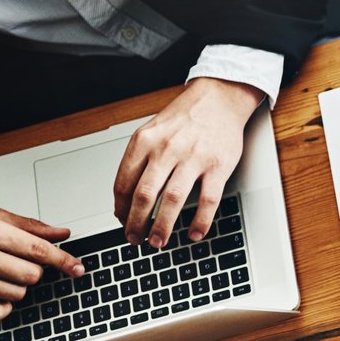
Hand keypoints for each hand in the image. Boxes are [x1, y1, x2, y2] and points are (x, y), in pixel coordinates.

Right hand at [0, 195, 82, 320]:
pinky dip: (3, 305)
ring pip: (18, 294)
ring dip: (17, 285)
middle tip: (18, 261)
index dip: (64, 261)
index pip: (39, 250)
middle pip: (32, 276)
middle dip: (33, 270)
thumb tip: (62, 233)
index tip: (78, 269)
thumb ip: (29, 226)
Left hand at [113, 76, 261, 246]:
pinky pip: (208, 200)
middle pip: (144, 195)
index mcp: (144, 141)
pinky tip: (194, 233)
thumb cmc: (185, 117)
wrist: (219, 98)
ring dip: (163, 226)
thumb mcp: (152, 131)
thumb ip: (140, 159)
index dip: (120, 209)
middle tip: (136, 240)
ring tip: (159, 242)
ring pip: (173, 200)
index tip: (122, 222)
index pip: (124, 183)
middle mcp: (166, 149)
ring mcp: (194, 158)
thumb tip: (129, 195)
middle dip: (136, 223)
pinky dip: (200, 221)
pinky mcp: (219, 166)